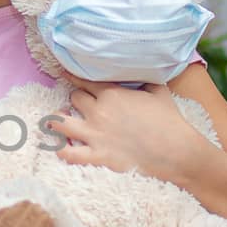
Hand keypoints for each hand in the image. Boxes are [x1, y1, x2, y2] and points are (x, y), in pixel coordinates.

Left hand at [46, 77, 209, 181]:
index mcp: (113, 93)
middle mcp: (99, 111)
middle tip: (76, 103)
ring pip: (61, 122)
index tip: (66, 74)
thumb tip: (142, 70)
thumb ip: (145, 79)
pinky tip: (58, 149)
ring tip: (50, 122)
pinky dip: (61, 151)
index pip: (86, 80)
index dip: (75, 77)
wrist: (176, 151)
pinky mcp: (97, 155)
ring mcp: (95, 134)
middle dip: (75, 99)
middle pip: (74, 98)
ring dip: (54, 121)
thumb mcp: (159, 92)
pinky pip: (69, 154)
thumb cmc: (170, 122)